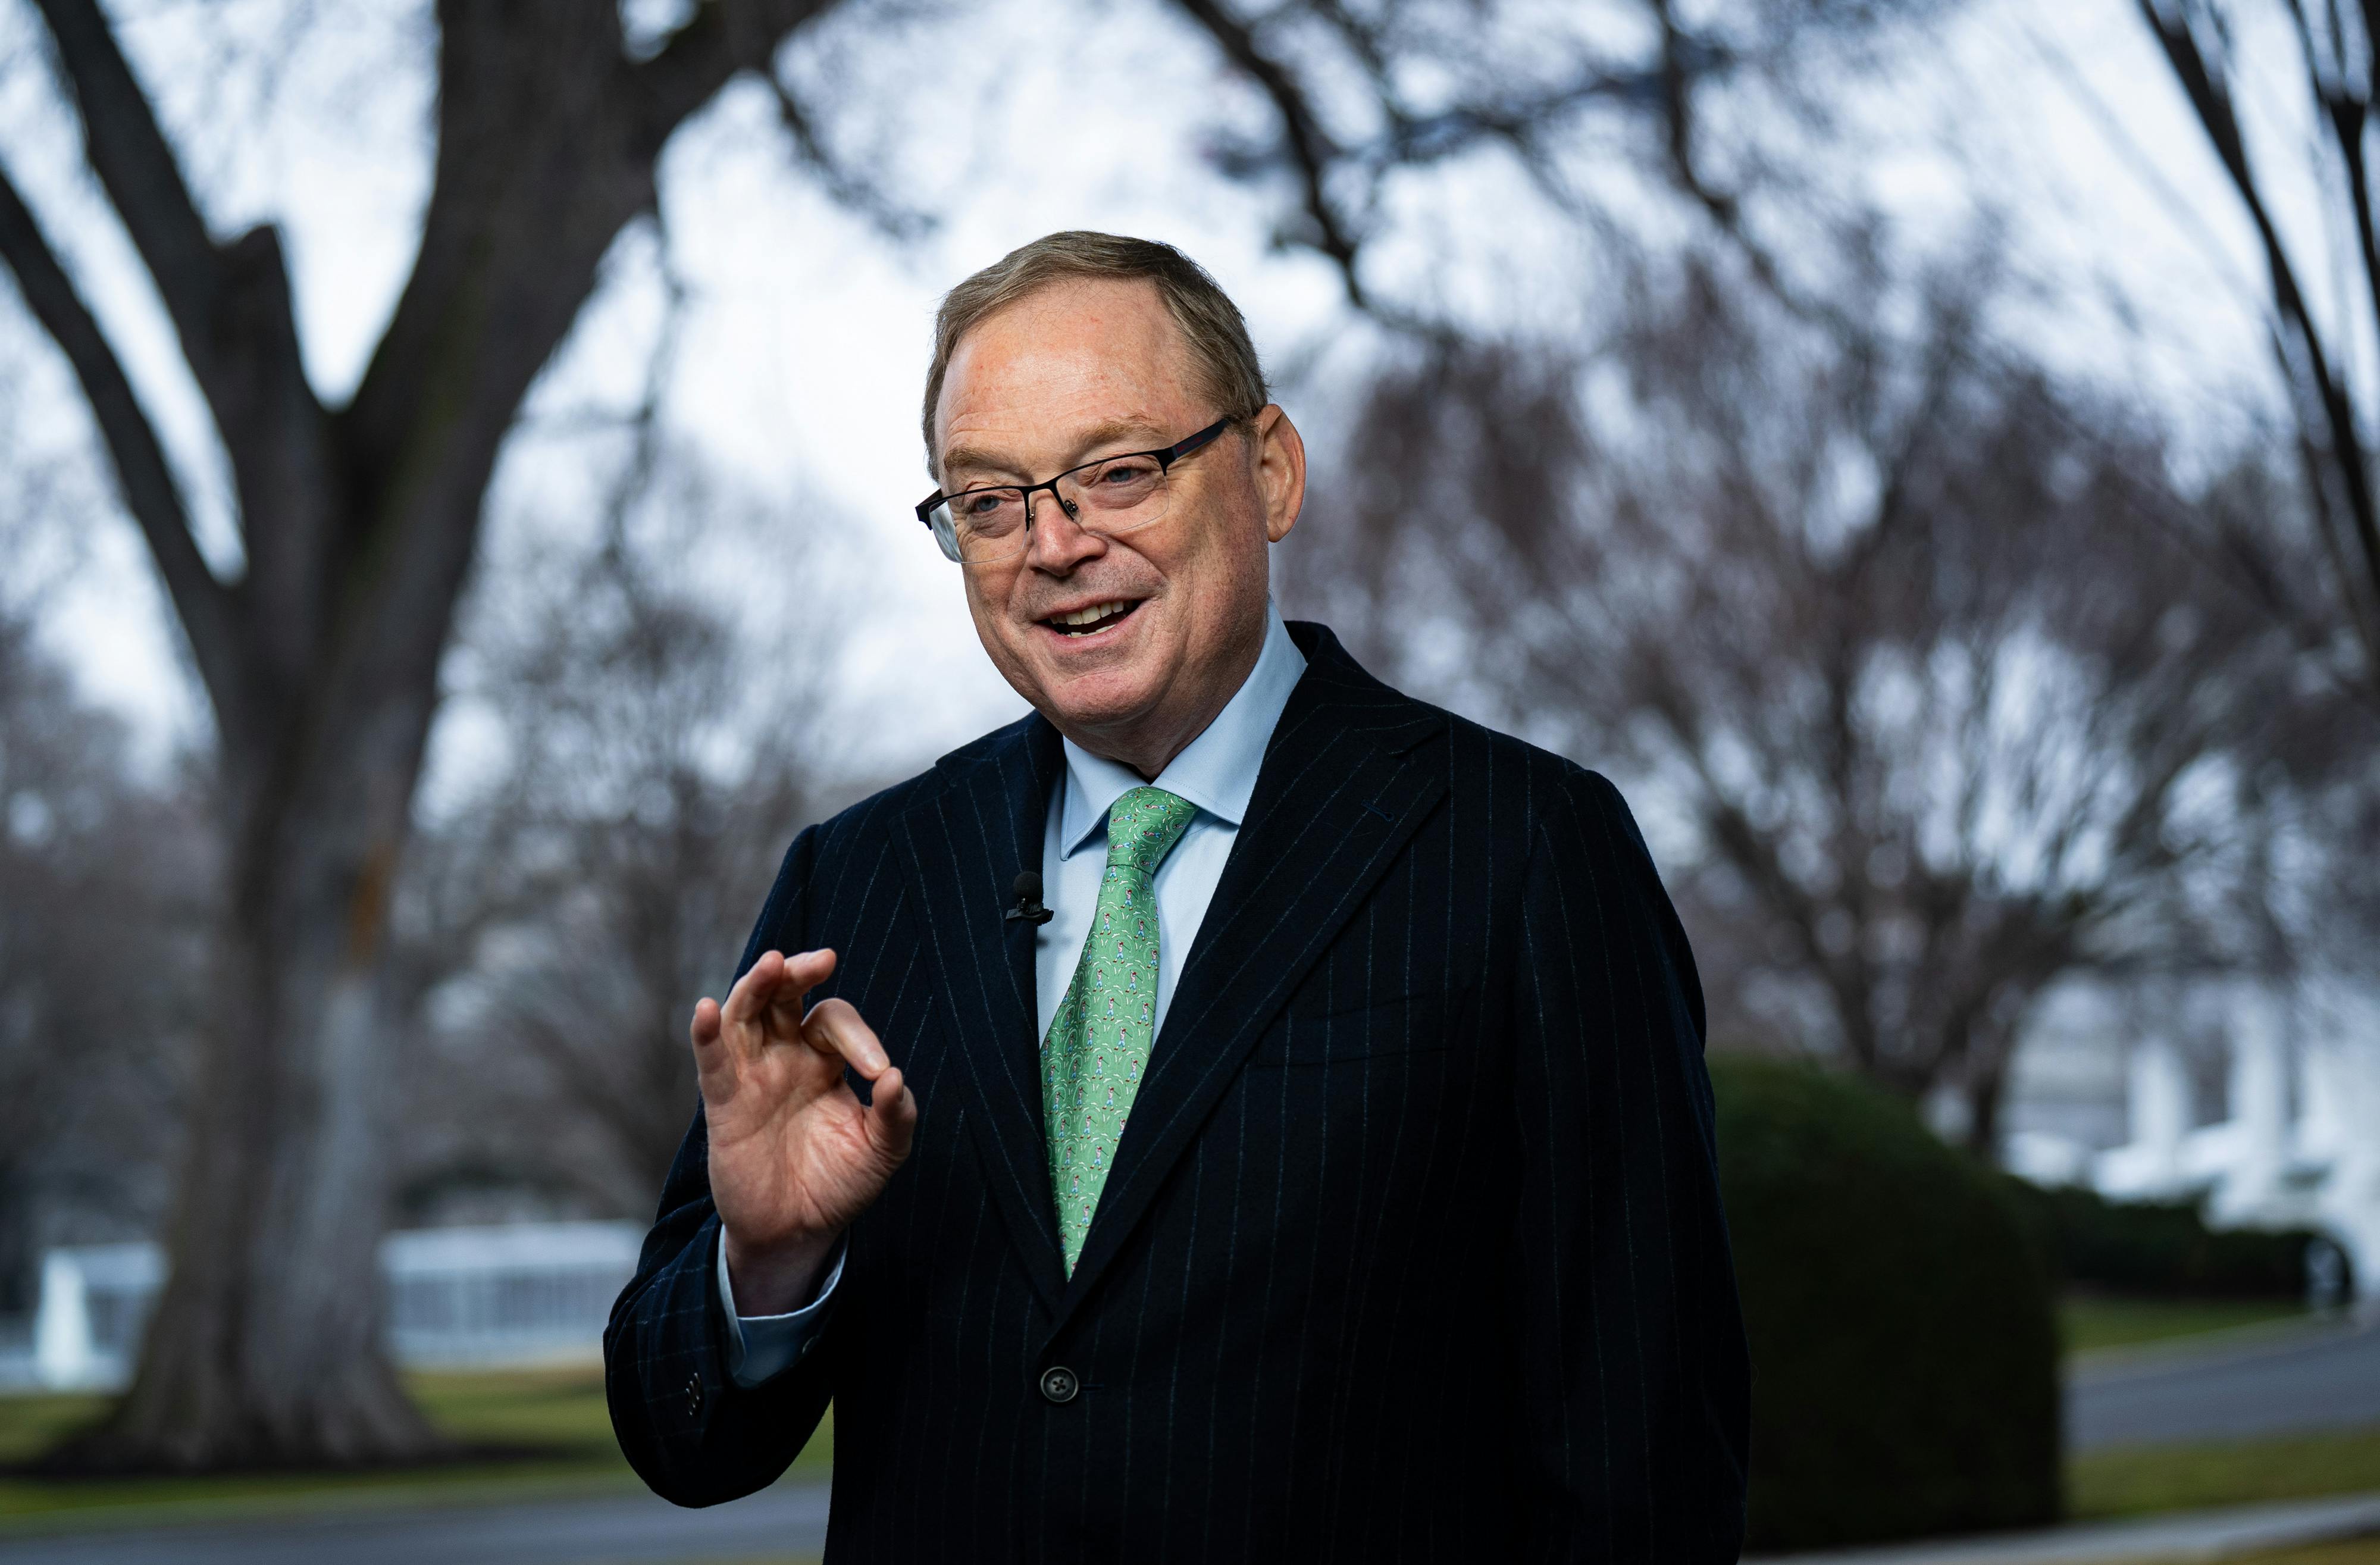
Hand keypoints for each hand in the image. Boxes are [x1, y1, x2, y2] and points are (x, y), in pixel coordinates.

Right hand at [692, 949, 915, 1314]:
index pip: (835, 1022)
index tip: (878, 1072)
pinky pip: (712, 1061)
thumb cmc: (840, 1183)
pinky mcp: (724, 1103)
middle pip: (785, 996)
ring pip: (746, 1014)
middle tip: (824, 959)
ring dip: (757, 986)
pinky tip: (708, 1009)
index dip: (859, 1037)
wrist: (798, 1232)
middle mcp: (785, 1057)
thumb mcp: (882, 1151)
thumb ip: (896, 1115)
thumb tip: (895, 1078)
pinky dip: (706, 1033)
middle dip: (800, 972)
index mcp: (824, 1059)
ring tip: (773, 964)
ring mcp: (752, 1076)